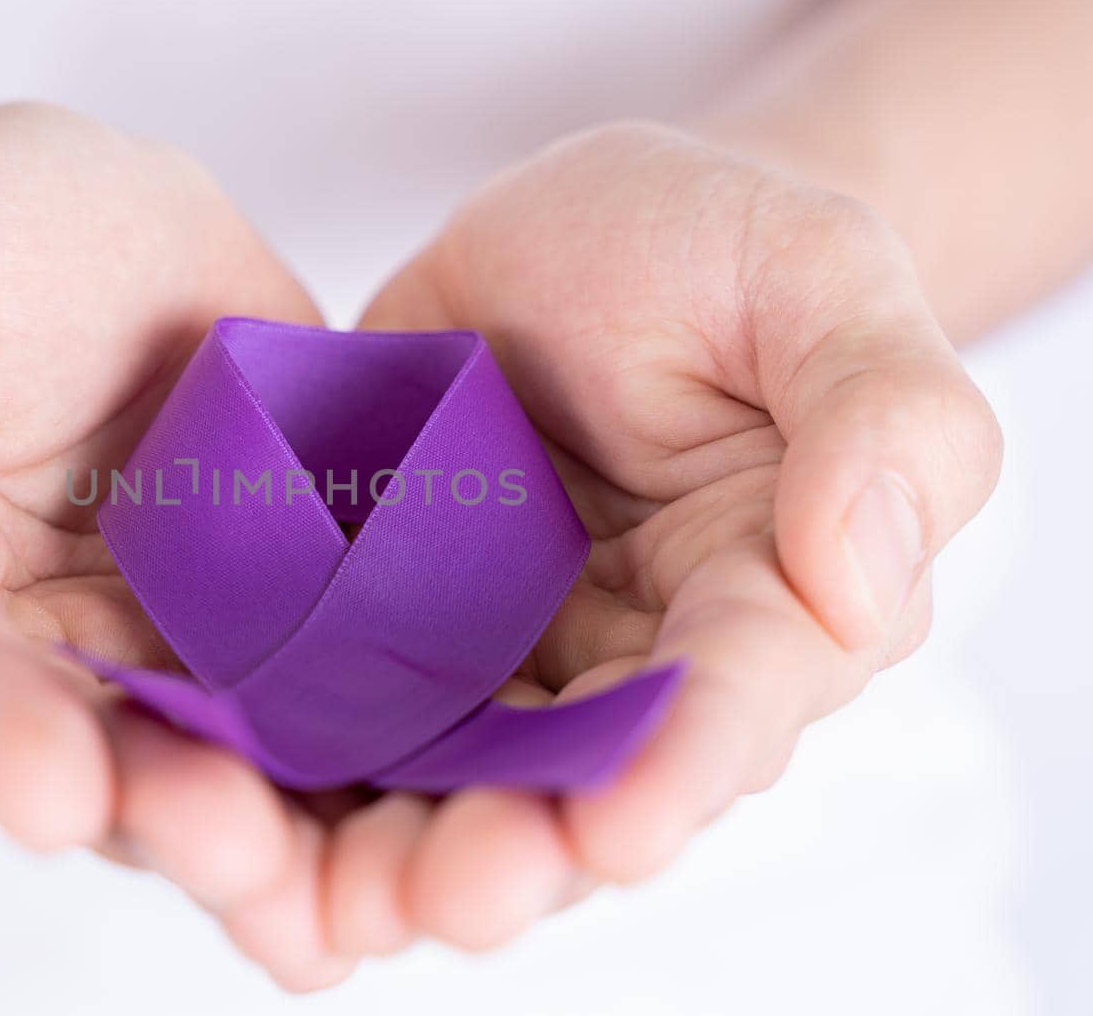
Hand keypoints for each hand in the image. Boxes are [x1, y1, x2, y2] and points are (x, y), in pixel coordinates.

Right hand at [0, 104, 335, 932]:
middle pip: (82, 756)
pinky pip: (318, 712)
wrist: (89, 231)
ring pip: (207, 767)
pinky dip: (373, 774)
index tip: (49, 787)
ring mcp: (154, 654)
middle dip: (155, 813)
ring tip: (351, 889)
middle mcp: (20, 653)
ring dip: (276, 834)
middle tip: (233, 847)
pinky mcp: (269, 630)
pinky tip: (446, 822)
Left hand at [211, 122, 1001, 980]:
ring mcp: (507, 650)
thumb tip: (865, 582)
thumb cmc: (716, 245)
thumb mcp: (819, 278)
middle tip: (450, 898)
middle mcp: (635, 656)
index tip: (619, 828)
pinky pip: (351, 707)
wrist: (570, 230)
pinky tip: (248, 812)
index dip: (681, 765)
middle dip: (522, 846)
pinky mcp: (395, 623)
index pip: (736, 696)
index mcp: (766, 595)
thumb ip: (883, 416)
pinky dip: (307, 769)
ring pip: (460, 774)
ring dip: (404, 848)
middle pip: (584, 778)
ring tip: (341, 902)